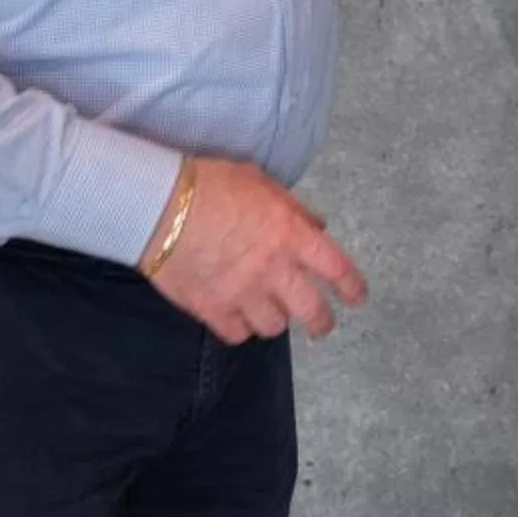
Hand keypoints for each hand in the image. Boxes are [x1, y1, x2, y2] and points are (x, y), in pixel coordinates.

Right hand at [145, 157, 368, 343]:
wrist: (159, 205)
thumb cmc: (211, 184)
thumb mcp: (261, 182)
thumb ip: (292, 209)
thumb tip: (315, 226)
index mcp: (292, 235)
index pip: (336, 268)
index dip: (352, 286)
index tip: (357, 297)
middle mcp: (274, 270)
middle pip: (311, 311)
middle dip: (322, 320)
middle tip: (321, 323)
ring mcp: (243, 294)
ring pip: (274, 327)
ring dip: (276, 319)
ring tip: (270, 310)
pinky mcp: (212, 310)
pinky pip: (237, 334)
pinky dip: (241, 328)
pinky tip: (237, 317)